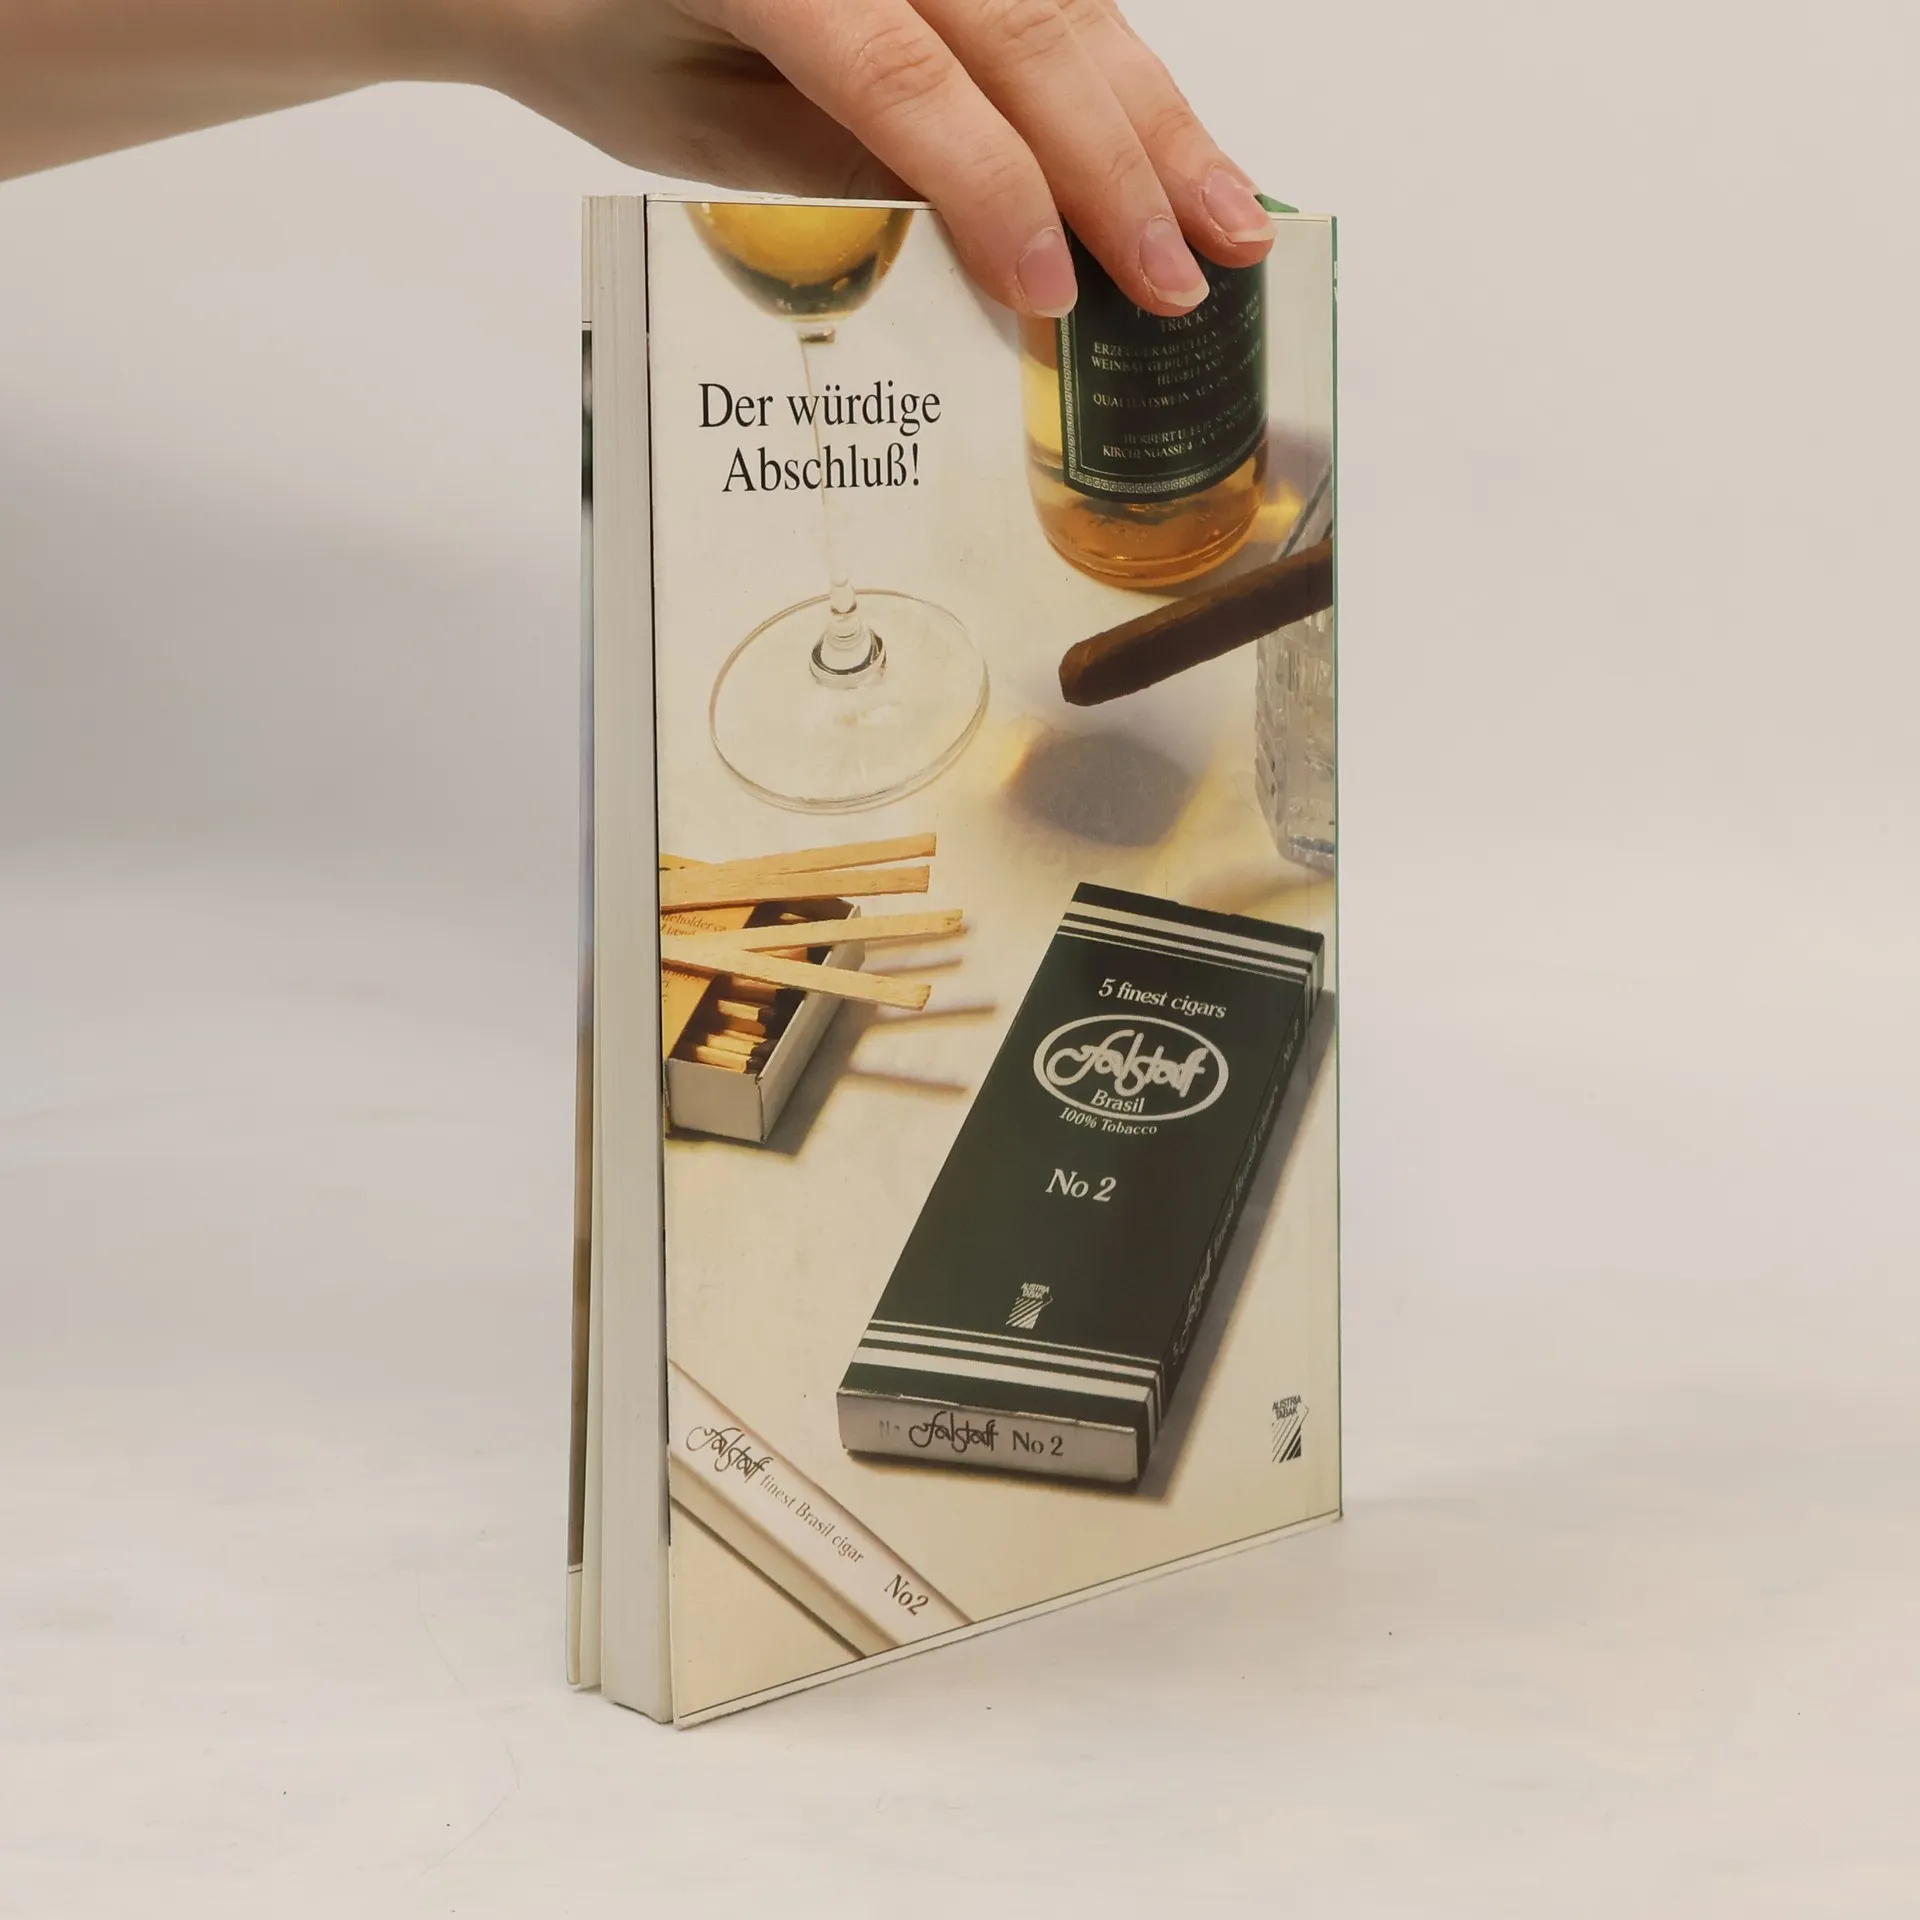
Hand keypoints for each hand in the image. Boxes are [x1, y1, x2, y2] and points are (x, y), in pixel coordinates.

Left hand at [464, 0, 1274, 313]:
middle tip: (1189, 279)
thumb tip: (985, 242)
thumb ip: (831, 171)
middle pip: (1022, 30)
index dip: (994, 190)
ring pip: (1066, 4)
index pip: (904, 78)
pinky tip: (1180, 149)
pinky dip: (1126, 78)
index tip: (1055, 295)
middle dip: (1118, 165)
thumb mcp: (690, 131)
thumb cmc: (602, 32)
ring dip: (1158, 119)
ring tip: (1232, 220)